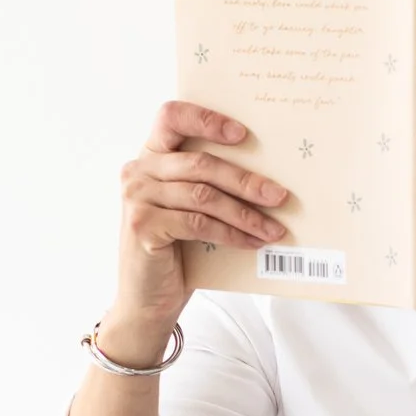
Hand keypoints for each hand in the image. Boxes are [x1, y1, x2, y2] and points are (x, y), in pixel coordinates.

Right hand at [104, 101, 292, 345]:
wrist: (147, 300)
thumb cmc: (174, 251)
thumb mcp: (188, 208)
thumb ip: (206, 184)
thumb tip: (265, 175)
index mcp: (149, 156)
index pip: (172, 116)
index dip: (207, 119)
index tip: (242, 134)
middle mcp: (137, 171)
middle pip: (200, 163)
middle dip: (246, 180)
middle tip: (279, 195)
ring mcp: (136, 198)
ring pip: (204, 196)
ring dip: (245, 213)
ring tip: (274, 227)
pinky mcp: (143, 226)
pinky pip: (199, 224)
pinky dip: (231, 233)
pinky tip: (252, 242)